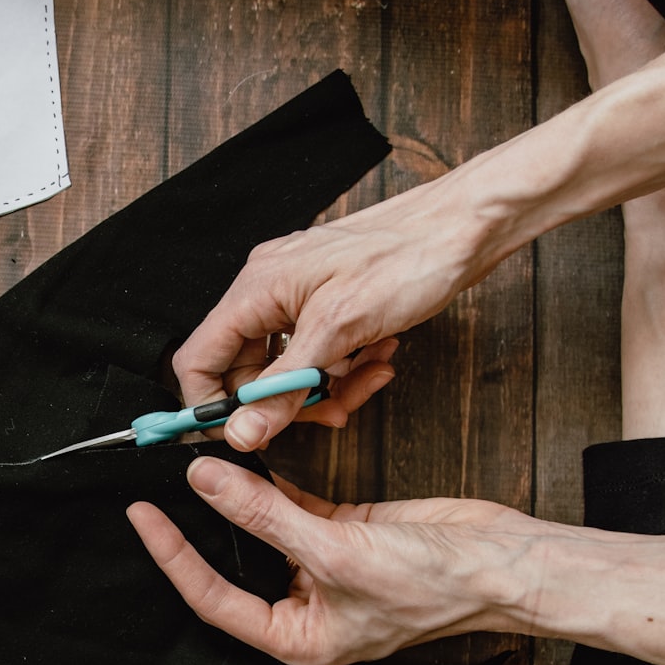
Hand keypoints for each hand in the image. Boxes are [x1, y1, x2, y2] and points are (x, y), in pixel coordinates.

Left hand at [125, 456, 544, 664]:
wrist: (502, 562)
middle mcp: (306, 612)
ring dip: (238, 500)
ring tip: (198, 466)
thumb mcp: (336, 548)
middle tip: (157, 490)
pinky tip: (252, 459)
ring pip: (264, 533)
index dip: (173, 557)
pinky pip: (295, 511)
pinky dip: (275, 486)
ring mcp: (325, 573)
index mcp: (298, 640)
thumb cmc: (434, 583)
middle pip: (234, 568)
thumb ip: (265, 514)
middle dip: (199, 530)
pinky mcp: (345, 537)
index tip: (143, 516)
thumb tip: (206, 483)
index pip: (214, 599)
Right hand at [175, 166, 520, 449]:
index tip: (242, 436)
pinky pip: (316, 349)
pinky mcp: (326, 300)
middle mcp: (267, 287)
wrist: (464, 228)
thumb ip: (284, 388)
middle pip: (245, 367)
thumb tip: (243, 432)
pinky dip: (343, 365)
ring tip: (368, 378)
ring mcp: (296, 293)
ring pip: (286, 364)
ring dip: (324, 385)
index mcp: (256, 288)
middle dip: (286, 400)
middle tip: (329, 413)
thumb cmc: (407, 260)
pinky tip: (377, 358)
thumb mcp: (339, 333)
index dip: (211, 404)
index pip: (200, 357)